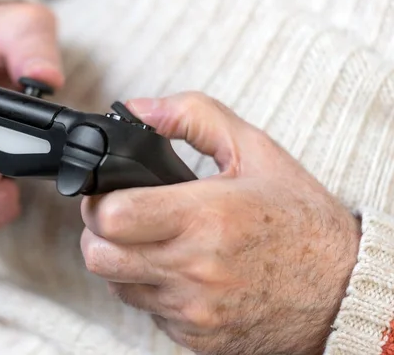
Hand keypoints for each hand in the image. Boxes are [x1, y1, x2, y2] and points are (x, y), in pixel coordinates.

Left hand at [80, 92, 360, 354]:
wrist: (341, 289)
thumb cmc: (301, 221)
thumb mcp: (255, 151)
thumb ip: (194, 116)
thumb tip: (139, 109)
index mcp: (206, 217)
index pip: (111, 216)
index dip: (99, 201)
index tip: (111, 193)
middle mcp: (194, 268)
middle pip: (99, 255)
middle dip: (99, 232)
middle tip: (123, 218)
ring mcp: (193, 309)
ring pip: (117, 285)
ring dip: (123, 261)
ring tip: (155, 242)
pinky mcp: (196, 336)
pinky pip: (148, 311)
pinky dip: (152, 289)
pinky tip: (179, 271)